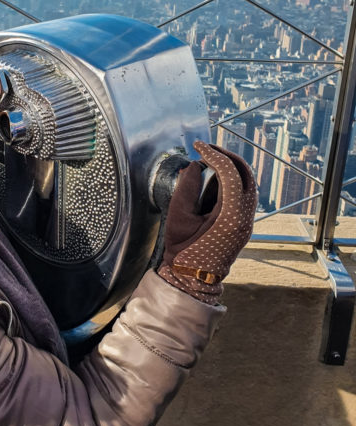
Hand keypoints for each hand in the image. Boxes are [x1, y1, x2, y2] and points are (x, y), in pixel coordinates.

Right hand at [157, 141, 256, 303]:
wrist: (192, 280)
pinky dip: (227, 181)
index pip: (230, 174)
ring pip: (245, 182)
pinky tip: (208, 180)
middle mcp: (245, 218)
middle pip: (245, 173)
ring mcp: (247, 221)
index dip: (214, 155)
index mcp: (232, 217)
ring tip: (205, 161)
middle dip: (226, 156)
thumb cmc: (183, 252)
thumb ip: (187, 188)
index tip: (198, 146)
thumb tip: (195, 166)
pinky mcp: (242, 222)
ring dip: (227, 168)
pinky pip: (240, 193)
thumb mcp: (179, 217)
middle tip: (205, 148)